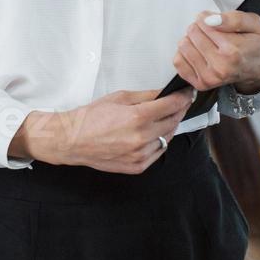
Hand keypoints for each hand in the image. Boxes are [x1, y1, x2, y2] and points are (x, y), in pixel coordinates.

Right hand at [7, 88, 194, 173]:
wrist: (72, 140)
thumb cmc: (91, 117)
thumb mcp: (119, 98)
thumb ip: (145, 96)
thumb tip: (165, 93)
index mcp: (137, 118)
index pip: (171, 105)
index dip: (183, 97)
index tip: (187, 93)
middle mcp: (141, 138)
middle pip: (173, 121)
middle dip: (178, 110)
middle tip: (179, 103)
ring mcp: (140, 155)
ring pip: (167, 138)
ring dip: (168, 127)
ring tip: (162, 118)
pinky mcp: (138, 166)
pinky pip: (158, 152)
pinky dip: (158, 142)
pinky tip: (151, 134)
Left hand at [172, 10, 259, 93]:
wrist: (257, 68)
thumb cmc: (254, 44)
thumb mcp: (253, 24)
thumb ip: (234, 18)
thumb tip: (209, 20)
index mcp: (233, 51)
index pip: (203, 23)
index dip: (208, 18)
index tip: (216, 22)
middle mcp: (220, 67)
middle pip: (192, 32)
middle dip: (200, 28)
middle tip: (213, 34)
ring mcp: (209, 78)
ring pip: (183, 45)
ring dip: (192, 40)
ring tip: (207, 43)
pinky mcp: (200, 84)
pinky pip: (178, 61)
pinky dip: (186, 54)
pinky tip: (200, 53)